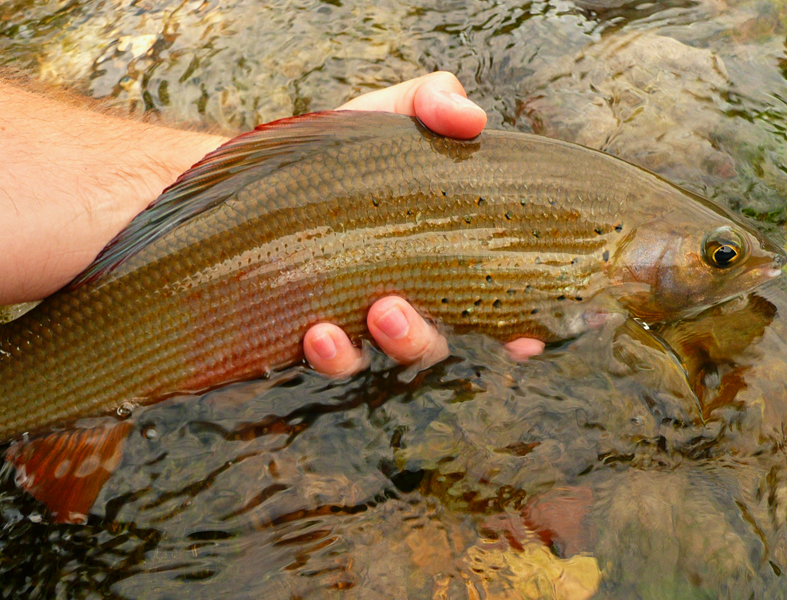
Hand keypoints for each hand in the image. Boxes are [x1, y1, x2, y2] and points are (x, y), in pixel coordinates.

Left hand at [303, 73, 543, 376]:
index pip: (485, 306)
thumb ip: (432, 102)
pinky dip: (328, 354)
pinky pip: (325, 360)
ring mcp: (352, 320)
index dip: (515, 332)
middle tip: (392, 307)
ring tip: (357, 319)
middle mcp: (402, 299)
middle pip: (428, 343)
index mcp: (436, 259)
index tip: (526, 340)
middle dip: (418, 337)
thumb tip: (473, 120)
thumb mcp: (387, 113)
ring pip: (375, 358)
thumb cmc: (342, 148)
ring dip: (370, 349)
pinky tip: (316, 332)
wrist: (260, 168)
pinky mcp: (303, 331)